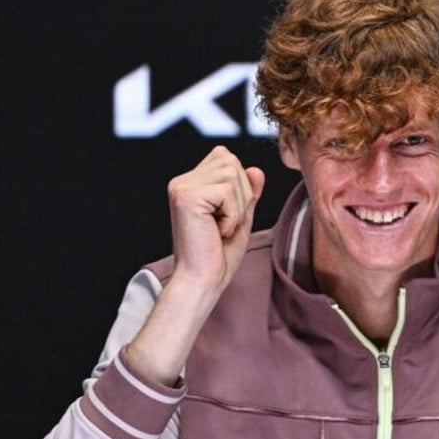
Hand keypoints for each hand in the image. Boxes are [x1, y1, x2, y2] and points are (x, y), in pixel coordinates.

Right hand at [127, 146, 264, 385]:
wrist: (203, 281)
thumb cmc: (219, 255)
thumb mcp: (241, 217)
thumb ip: (248, 192)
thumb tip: (256, 169)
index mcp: (191, 183)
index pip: (226, 157)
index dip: (239, 186)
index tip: (225, 216)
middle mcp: (182, 181)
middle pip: (231, 162)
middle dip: (241, 195)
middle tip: (224, 224)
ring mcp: (182, 187)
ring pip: (232, 174)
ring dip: (237, 207)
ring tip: (221, 228)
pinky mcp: (186, 196)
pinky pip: (228, 191)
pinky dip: (233, 215)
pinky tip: (217, 231)